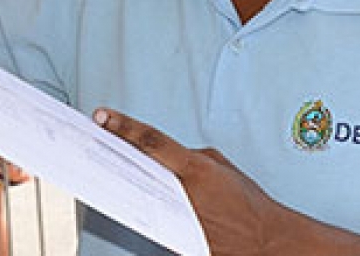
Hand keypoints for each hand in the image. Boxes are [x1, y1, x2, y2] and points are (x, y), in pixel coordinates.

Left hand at [95, 109, 305, 254]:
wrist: (268, 241)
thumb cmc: (250, 203)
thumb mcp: (222, 167)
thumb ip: (190, 157)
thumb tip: (165, 156)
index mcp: (196, 169)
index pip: (152, 141)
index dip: (124, 126)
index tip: (102, 116)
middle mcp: (184, 193)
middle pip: (137, 167)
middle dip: (113, 152)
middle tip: (91, 140)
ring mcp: (179, 217)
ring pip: (140, 194)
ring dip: (123, 181)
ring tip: (103, 168)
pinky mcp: (179, 238)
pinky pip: (154, 219)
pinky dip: (142, 208)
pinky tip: (129, 200)